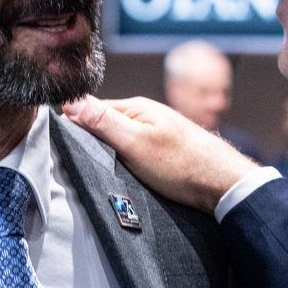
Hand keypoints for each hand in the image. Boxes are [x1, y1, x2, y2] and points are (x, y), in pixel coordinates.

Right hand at [63, 95, 260, 212]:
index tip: (62, 146)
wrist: (224, 186)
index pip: (92, 110)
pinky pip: (134, 153)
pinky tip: (124, 176)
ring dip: (109, 155)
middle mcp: (146, 116)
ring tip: (101, 173)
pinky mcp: (163, 152)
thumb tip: (71, 101)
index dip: (75, 127)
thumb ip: (104, 122)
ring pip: (120, 142)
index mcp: (137, 107)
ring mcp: (156, 134)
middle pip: (105, 126)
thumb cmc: (182, 164)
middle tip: (80, 164)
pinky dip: (125, 163)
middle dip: (92, 142)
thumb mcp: (136, 143)